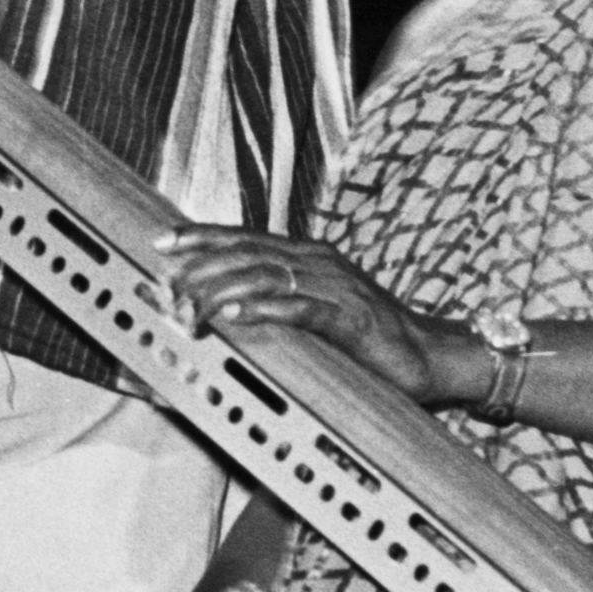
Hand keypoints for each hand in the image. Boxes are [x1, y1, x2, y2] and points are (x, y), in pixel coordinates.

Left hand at [160, 225, 443, 404]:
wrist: (431, 355)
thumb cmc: (369, 338)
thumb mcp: (317, 310)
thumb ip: (279, 299)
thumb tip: (227, 305)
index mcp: (308, 255)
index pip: (244, 237)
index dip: (201, 236)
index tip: (162, 240)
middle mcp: (318, 262)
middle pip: (246, 252)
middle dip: (199, 265)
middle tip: (164, 283)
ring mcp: (336, 287)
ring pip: (266, 277)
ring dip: (220, 290)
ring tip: (187, 305)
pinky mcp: (350, 319)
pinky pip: (300, 310)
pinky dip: (263, 310)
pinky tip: (234, 314)